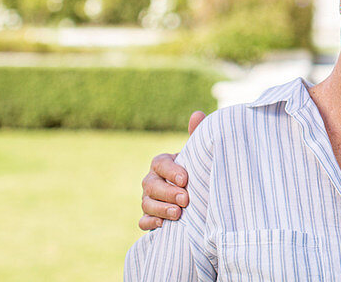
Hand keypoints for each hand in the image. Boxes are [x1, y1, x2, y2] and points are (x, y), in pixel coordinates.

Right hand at [138, 110, 205, 230]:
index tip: (185, 179)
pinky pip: (143, 221)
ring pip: (147, 204)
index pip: (160, 164)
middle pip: (151, 185)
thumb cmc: (195, 170)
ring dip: (161, 209)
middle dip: (168, 193)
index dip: (171, 171)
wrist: (195, 195)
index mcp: (162, 163)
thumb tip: (197, 114)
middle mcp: (151, 180)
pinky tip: (162, 226)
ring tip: (178, 214)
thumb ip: (196, 135)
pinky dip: (150, 223)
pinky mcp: (149, 217)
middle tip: (185, 199)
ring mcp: (148, 199)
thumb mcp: (196, 155)